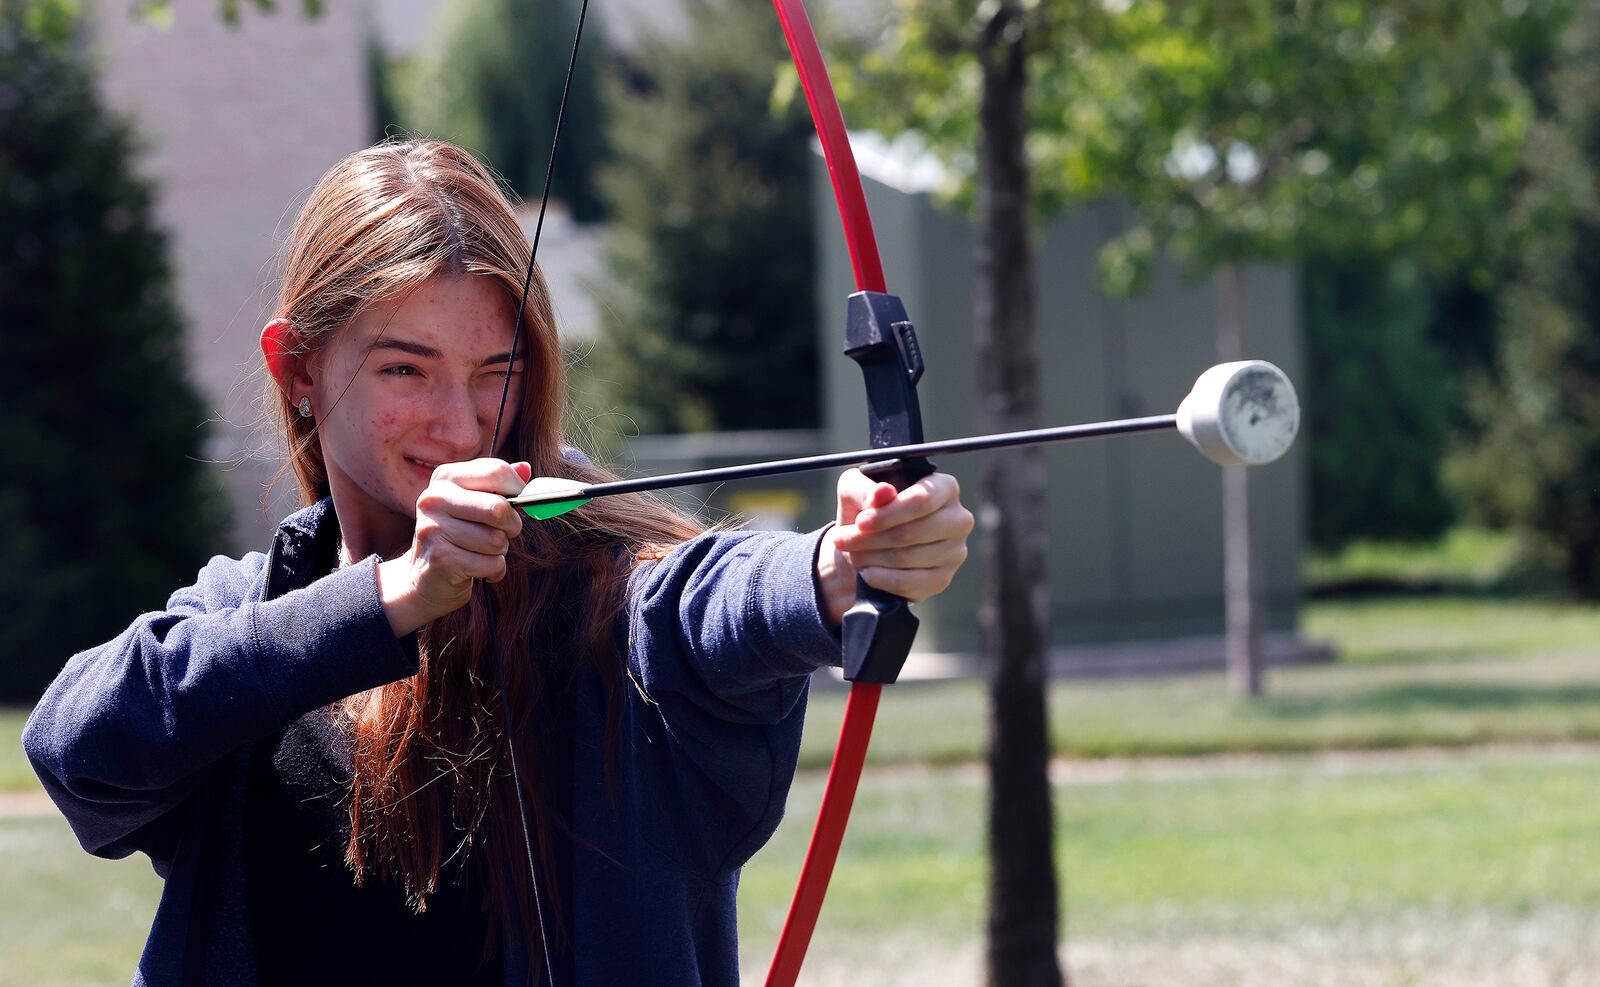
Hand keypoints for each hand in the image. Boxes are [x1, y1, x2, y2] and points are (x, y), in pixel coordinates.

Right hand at [376, 459, 530, 636]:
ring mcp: (434, 528)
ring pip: (496, 540)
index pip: (496, 471)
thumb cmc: (460, 534)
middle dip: (512, 525)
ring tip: (482, 551)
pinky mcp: (440, 559)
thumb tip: (525, 469)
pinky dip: (494, 570)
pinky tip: (478, 568)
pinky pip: (490, 563)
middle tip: (506, 532)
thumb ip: (500, 484)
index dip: (518, 490)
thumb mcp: (476, 502)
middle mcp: (434, 499)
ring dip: (500, 550)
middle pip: (498, 508)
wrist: (426, 576)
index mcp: (446, 478)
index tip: (520, 503)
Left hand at [817, 468, 974, 627]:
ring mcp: (955, 551)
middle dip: (871, 538)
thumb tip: (882, 493)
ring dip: (871, 558)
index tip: (860, 522)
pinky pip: (909, 583)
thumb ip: (864, 488)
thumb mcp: (854, 490)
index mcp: (944, 487)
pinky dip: (881, 579)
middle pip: (913, 532)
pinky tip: (866, 572)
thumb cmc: (865, 510)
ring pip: (907, 558)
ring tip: (852, 553)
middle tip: (843, 540)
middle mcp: (958, 519)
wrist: (866, 547)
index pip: (922, 500)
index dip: (889, 513)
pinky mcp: (943, 579)